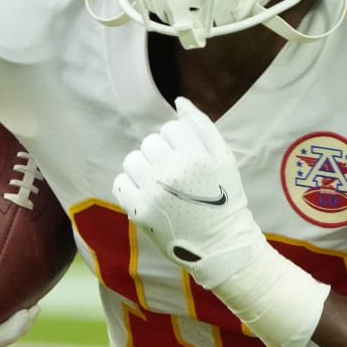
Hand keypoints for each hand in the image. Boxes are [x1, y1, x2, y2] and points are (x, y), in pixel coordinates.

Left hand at [113, 99, 329, 346]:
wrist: (222, 245)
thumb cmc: (225, 198)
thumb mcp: (224, 159)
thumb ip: (202, 126)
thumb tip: (179, 101)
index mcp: (195, 156)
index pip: (170, 129)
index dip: (179, 142)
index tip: (188, 161)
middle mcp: (172, 173)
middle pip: (149, 142)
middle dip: (161, 154)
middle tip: (175, 174)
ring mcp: (153, 194)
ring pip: (132, 160)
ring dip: (144, 168)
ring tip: (160, 184)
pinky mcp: (139, 213)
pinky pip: (121, 183)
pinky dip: (131, 186)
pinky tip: (147, 194)